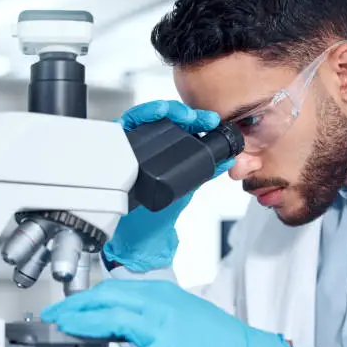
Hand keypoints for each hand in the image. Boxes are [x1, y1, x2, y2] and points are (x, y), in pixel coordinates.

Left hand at [41, 280, 292, 346]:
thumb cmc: (217, 338)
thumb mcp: (181, 311)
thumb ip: (150, 312)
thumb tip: (118, 322)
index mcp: (161, 293)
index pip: (112, 290)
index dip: (84, 298)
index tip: (67, 306)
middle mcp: (159, 306)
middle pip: (106, 300)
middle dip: (74, 308)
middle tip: (54, 317)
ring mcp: (163, 331)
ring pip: (112, 321)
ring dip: (83, 326)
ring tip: (66, 332)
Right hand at [103, 100, 234, 271]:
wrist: (141, 236)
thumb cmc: (157, 215)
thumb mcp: (186, 189)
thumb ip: (205, 172)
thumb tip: (229, 159)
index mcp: (162, 152)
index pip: (177, 125)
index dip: (195, 119)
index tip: (211, 121)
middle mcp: (145, 146)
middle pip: (160, 117)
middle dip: (180, 111)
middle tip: (198, 118)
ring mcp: (130, 148)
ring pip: (142, 117)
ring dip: (162, 110)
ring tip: (179, 114)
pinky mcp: (117, 151)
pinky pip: (124, 126)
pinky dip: (140, 116)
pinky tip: (156, 115)